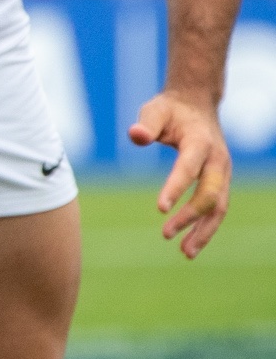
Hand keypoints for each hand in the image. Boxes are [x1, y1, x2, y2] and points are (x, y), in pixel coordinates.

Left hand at [129, 89, 232, 257]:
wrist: (197, 105)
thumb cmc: (170, 110)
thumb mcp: (154, 110)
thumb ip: (146, 124)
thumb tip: (135, 135)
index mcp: (200, 142)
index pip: (189, 167)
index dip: (175, 187)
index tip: (160, 208)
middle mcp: (217, 160)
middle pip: (210, 193)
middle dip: (190, 216)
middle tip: (165, 234)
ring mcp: (222, 173)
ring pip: (219, 207)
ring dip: (204, 231)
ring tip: (185, 253)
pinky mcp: (220, 183)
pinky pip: (217, 209)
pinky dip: (206, 228)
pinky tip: (189, 246)